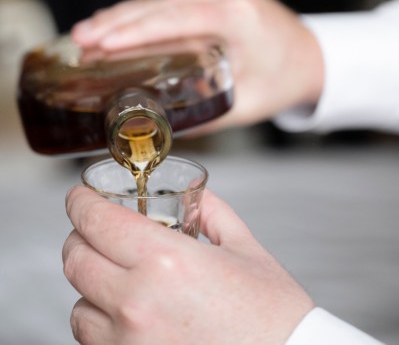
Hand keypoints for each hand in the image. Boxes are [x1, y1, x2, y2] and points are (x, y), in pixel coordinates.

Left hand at [63, 186, 313, 344]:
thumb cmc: (273, 318)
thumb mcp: (246, 249)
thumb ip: (212, 212)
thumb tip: (194, 194)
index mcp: (167, 261)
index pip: (96, 221)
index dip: (80, 202)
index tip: (80, 197)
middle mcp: (138, 303)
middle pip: (75, 260)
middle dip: (81, 238)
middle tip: (97, 232)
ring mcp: (129, 344)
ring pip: (78, 307)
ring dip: (92, 286)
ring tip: (120, 280)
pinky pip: (95, 342)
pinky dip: (103, 324)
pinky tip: (131, 315)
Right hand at [72, 0, 323, 129]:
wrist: (314, 55)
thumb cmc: (285, 78)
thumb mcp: (246, 104)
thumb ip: (202, 114)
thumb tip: (156, 127)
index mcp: (236, 17)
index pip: (174, 20)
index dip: (133, 32)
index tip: (99, 43)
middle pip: (160, 5)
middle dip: (116, 22)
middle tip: (80, 39)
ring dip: (124, 15)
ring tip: (87, 33)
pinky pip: (172, 0)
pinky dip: (143, 14)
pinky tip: (117, 24)